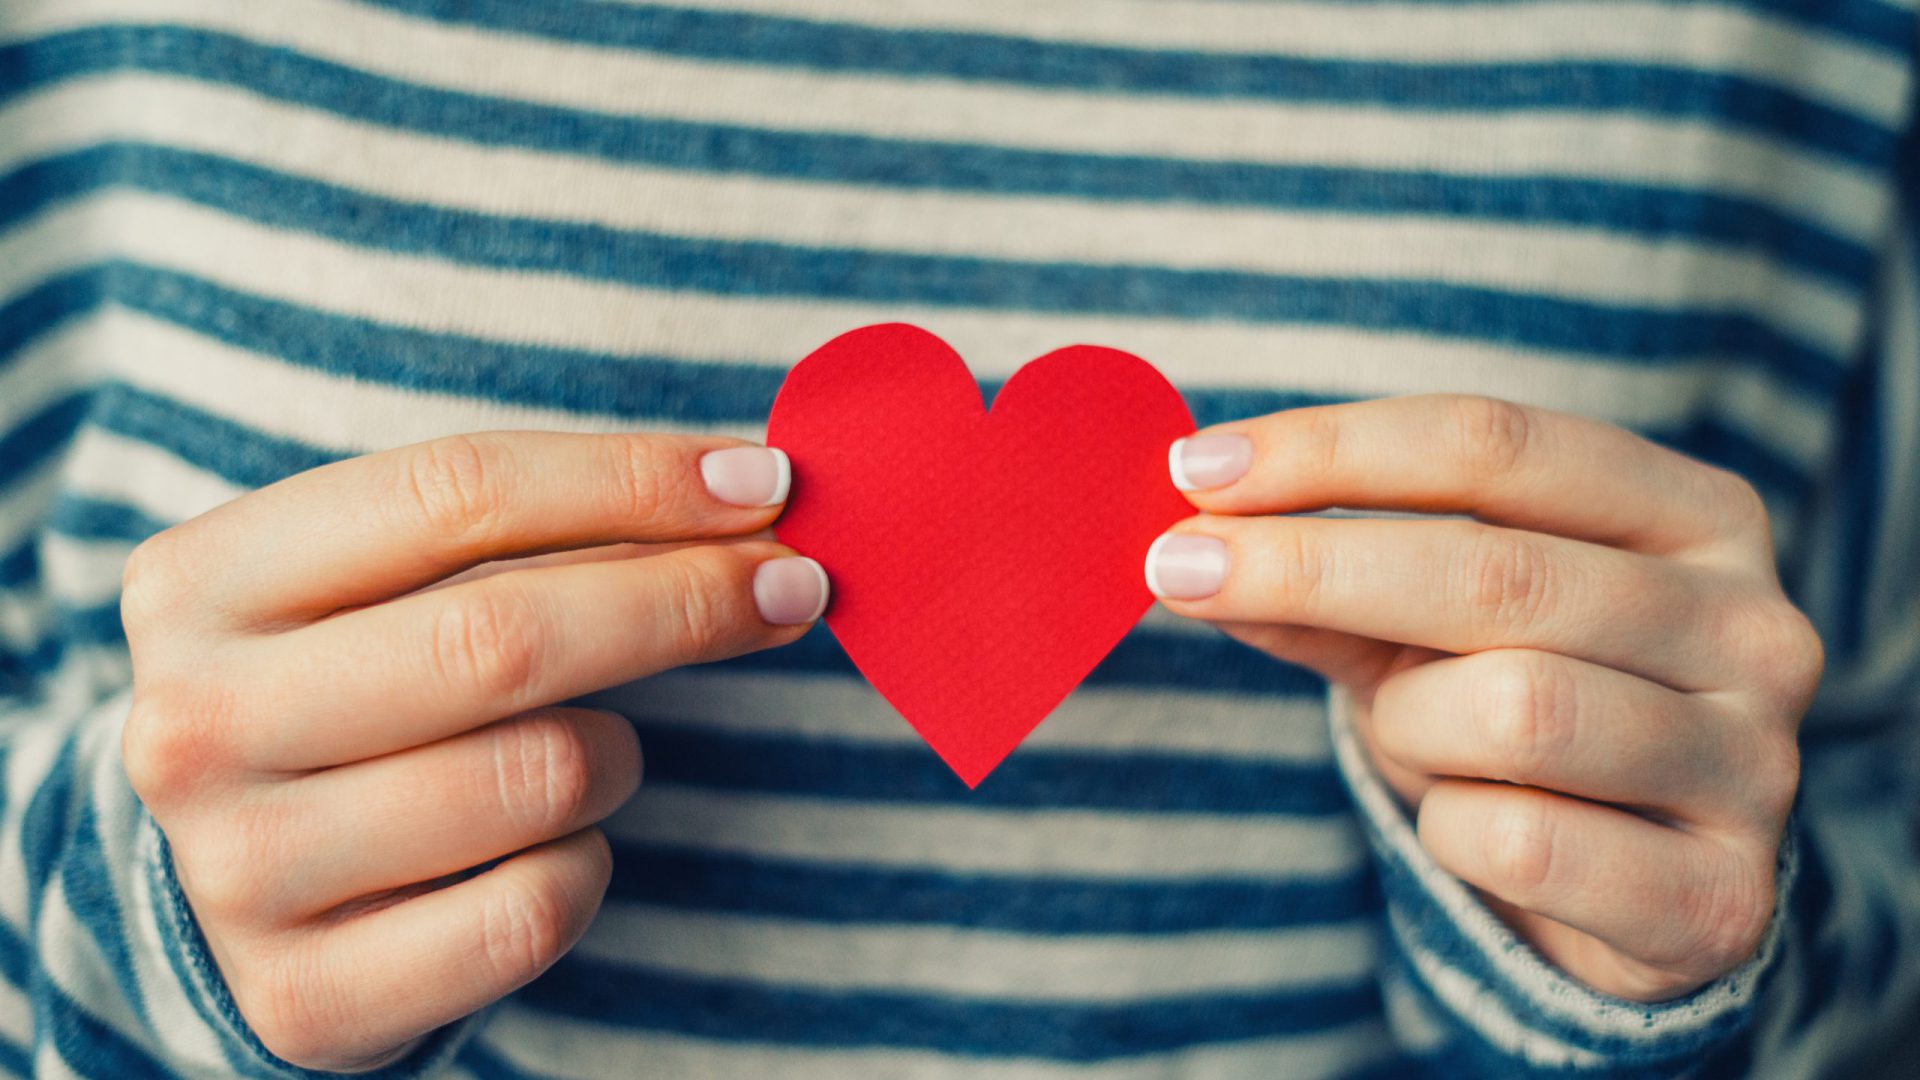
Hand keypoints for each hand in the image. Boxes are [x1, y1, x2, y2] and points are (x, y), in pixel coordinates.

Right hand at [120, 432, 825, 1069]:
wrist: (247, 873)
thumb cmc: (360, 688)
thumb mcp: (397, 585)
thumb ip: (537, 530)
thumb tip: (751, 498)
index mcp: (202, 579)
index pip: (457, 492)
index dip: (632, 480)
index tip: (764, 486)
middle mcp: (194, 724)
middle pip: (505, 638)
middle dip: (682, 602)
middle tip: (794, 586)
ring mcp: (238, 872)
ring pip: (539, 778)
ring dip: (618, 755)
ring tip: (591, 753)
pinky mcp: (306, 996)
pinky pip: (536, 909)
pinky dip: (584, 866)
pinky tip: (549, 847)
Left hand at [1147, 395, 1821, 1000]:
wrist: (1632, 891)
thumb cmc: (1521, 714)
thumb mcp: (1426, 627)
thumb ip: (1327, 581)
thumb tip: (1190, 539)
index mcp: (1696, 515)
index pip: (1495, 444)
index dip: (1331, 450)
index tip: (1194, 467)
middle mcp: (1751, 625)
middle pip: (1496, 568)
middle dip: (1309, 565)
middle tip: (1177, 569)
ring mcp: (1754, 764)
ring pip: (1514, 708)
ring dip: (1409, 724)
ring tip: (1410, 735)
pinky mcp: (1719, 898)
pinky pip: (1521, 845)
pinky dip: (1449, 833)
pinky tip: (1469, 830)